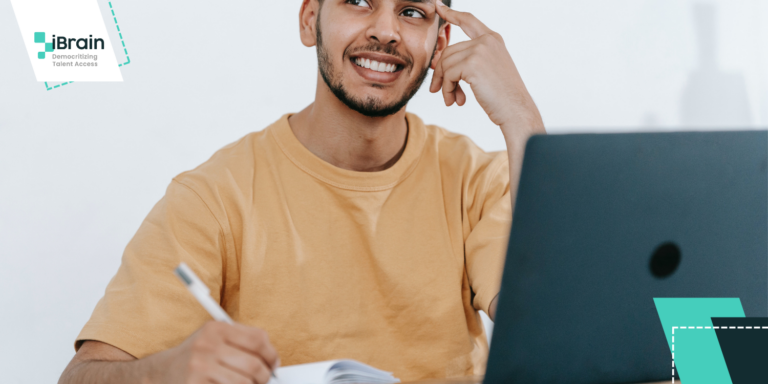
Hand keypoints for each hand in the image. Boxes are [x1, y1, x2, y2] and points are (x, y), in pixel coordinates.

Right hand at [161, 321, 279, 383]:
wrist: (161, 373)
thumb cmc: (196, 356)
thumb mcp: (215, 338)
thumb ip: (242, 342)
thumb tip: (273, 360)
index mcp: (216, 329)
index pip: (258, 339)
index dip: (272, 355)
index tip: (274, 365)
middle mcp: (207, 345)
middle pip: (254, 365)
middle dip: (265, 377)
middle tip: (264, 381)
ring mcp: (200, 367)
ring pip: (245, 383)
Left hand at [430, 1, 544, 139]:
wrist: (516, 110)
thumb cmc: (503, 96)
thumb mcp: (488, 71)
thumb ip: (468, 61)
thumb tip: (438, 61)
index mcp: (493, 40)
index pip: (468, 20)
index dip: (452, 14)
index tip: (438, 6)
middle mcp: (487, 40)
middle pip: (449, 51)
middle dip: (441, 74)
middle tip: (438, 91)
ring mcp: (480, 50)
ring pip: (445, 64)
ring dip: (445, 85)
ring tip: (451, 100)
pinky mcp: (472, 63)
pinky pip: (448, 74)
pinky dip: (447, 90)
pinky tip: (456, 100)